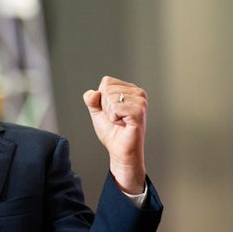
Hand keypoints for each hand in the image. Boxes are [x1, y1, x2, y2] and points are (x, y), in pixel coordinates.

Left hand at [83, 76, 146, 193]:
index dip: (101, 99)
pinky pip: (116, 108)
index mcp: (130, 89)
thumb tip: (93, 93)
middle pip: (107, 89)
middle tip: (116, 118)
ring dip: (110, 113)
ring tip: (120, 121)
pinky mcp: (139, 112)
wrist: (119, 150)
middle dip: (105, 106)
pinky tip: (123, 124)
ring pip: (111, 98)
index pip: (106, 82)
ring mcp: (141, 101)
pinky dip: (114, 118)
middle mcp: (138, 92)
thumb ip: (91, 100)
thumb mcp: (97, 112)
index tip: (111, 111)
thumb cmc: (112, 132)